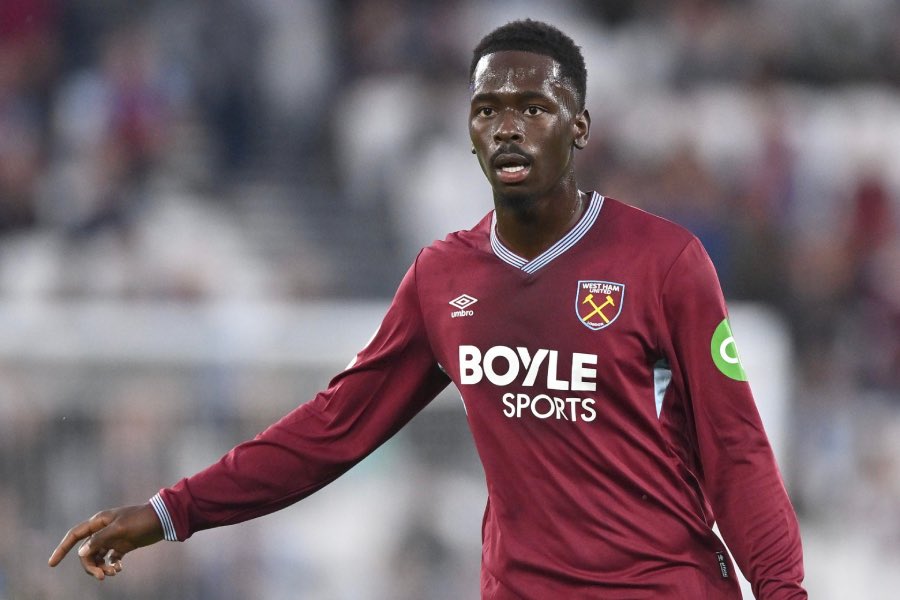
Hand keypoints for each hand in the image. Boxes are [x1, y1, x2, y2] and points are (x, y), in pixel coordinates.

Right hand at [48, 503, 164, 579]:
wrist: (163, 520)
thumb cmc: (141, 520)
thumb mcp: (119, 529)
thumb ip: (100, 540)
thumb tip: (81, 553)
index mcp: (99, 522)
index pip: (74, 535)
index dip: (61, 548)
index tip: (52, 564)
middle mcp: (103, 530)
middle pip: (86, 552)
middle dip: (90, 566)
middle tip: (102, 576)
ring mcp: (113, 538)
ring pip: (97, 557)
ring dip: (101, 567)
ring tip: (114, 572)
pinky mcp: (123, 545)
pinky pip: (110, 559)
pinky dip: (111, 566)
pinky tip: (119, 569)